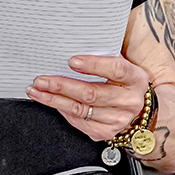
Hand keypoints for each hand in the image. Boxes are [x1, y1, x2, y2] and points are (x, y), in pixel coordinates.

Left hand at [25, 53, 148, 141]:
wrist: (138, 110)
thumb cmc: (121, 81)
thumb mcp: (121, 64)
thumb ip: (103, 54)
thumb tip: (72, 42)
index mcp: (135, 78)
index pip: (115, 70)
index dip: (93, 65)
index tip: (71, 61)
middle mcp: (129, 101)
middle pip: (92, 93)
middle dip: (62, 86)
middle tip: (41, 79)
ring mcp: (118, 120)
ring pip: (80, 110)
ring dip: (54, 100)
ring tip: (36, 90)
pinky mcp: (105, 132)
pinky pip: (78, 121)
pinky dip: (61, 110)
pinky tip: (49, 101)